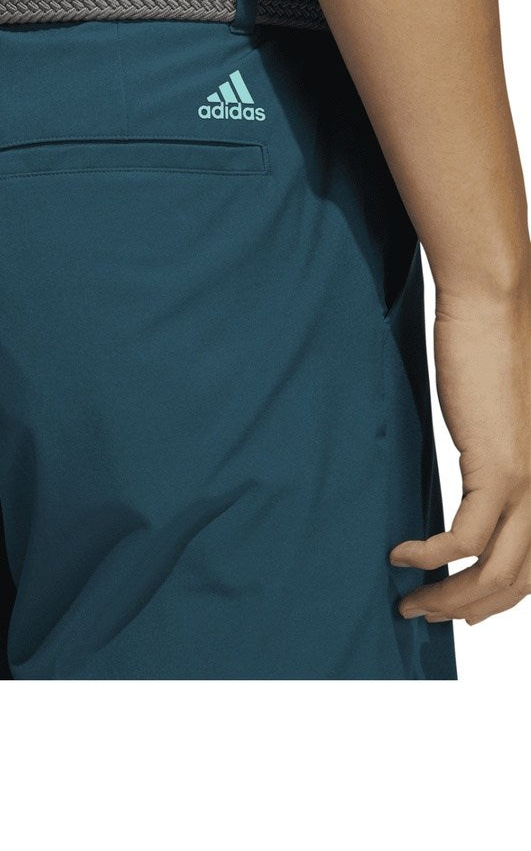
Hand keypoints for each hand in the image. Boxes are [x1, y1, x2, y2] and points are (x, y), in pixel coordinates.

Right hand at [390, 278, 529, 624]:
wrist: (495, 304)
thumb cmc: (492, 348)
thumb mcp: (495, 415)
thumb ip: (491, 454)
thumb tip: (467, 479)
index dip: (499, 599)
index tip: (462, 611)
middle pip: (516, 580)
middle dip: (469, 609)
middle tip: (425, 615)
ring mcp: (528, 480)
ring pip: (495, 571)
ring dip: (449, 597)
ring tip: (411, 603)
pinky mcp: (500, 467)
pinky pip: (462, 538)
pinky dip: (430, 556)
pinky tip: (401, 554)